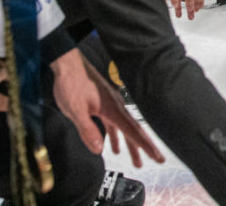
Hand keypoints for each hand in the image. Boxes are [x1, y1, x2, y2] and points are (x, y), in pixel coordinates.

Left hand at [50, 49, 164, 165]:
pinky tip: (113, 145)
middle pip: (133, 131)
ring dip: (130, 144)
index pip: (133, 131)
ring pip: (125, 128)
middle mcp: (116, 106)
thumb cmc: (71, 84)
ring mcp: (111, 104)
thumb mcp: (76, 110)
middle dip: (144, 147)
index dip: (146, 145)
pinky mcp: (104, 104)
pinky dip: (117, 136)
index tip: (157, 156)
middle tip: (156, 160)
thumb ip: (88, 130)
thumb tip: (98, 149)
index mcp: (112, 109)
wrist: (67, 65)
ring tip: (135, 160)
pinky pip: (115, 124)